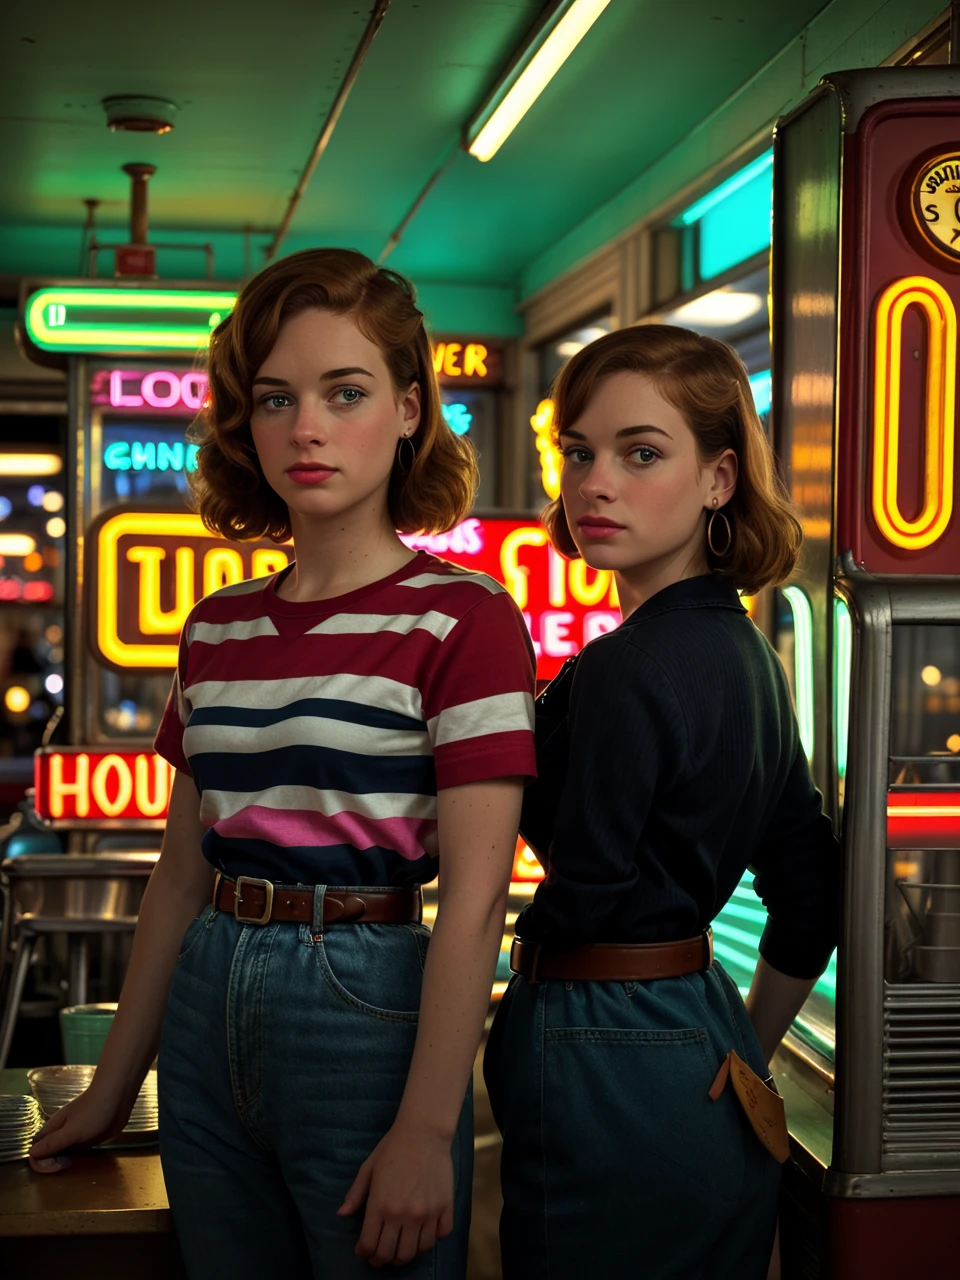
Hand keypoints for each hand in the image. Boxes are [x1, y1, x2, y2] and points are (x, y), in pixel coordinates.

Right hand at [29, 1082, 132, 1172]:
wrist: (118, 1095)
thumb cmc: (94, 1111)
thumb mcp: (72, 1130)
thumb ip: (53, 1143)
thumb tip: (31, 1154)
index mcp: (52, 1129)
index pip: (35, 1151)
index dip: (41, 1162)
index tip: (58, 1165)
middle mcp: (60, 1133)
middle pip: (47, 1154)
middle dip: (53, 1164)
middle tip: (69, 1164)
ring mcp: (74, 1135)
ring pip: (62, 1153)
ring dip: (65, 1162)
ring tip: (75, 1164)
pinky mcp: (88, 1136)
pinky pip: (77, 1150)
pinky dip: (77, 1158)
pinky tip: (85, 1161)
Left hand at [338, 1123, 453, 1267]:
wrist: (424, 1132)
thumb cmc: (392, 1148)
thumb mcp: (368, 1169)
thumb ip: (355, 1194)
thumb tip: (341, 1215)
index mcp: (380, 1206)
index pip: (370, 1245)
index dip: (365, 1253)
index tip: (364, 1251)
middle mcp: (403, 1215)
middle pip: (392, 1254)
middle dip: (382, 1259)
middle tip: (380, 1256)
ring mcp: (426, 1214)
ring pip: (416, 1251)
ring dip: (406, 1254)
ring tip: (401, 1247)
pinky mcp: (445, 1208)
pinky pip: (439, 1236)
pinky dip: (431, 1239)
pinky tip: (423, 1233)